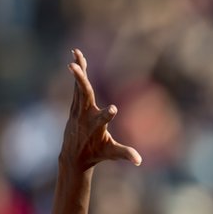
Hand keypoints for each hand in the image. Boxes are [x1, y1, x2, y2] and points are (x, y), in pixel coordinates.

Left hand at [60, 49, 141, 170]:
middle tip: (74, 66)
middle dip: (80, 81)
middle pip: (83, 96)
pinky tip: (77, 58)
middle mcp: (84, 116)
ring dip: (78, 69)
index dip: (107, 115)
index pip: (102, 120)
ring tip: (76, 52)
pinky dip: (78, 72)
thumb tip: (139, 161)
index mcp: (96, 127)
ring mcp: (77, 109)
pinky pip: (77, 86)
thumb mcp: (112, 153)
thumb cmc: (96, 153)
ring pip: (78, 86)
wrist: (73, 156)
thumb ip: (125, 153)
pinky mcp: (75, 105)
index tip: (113, 109)